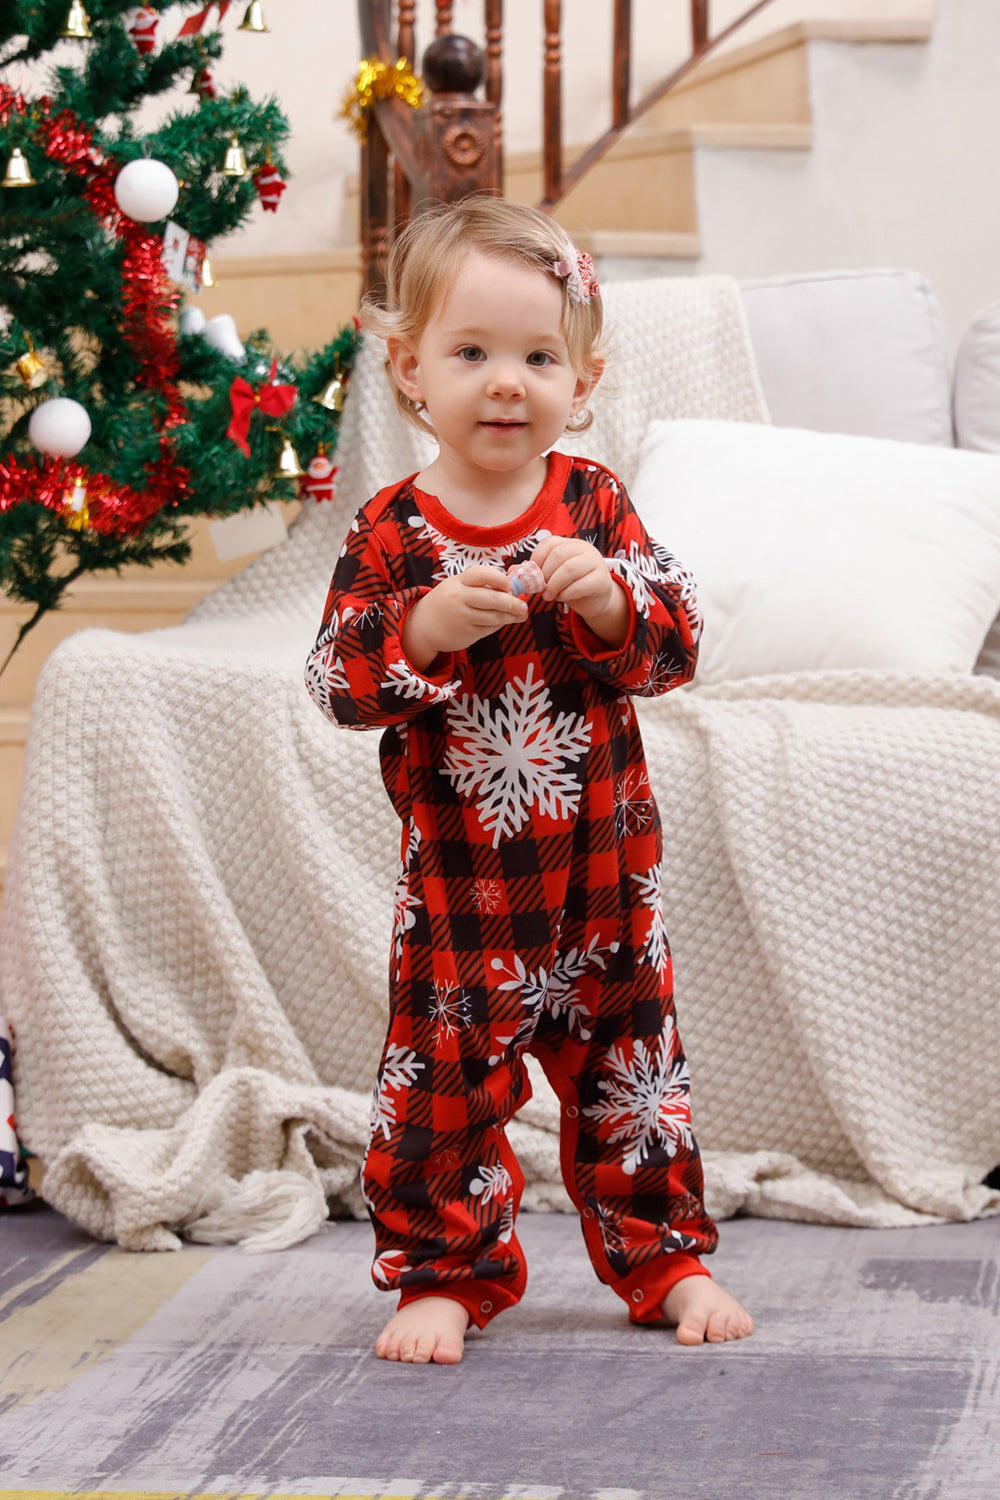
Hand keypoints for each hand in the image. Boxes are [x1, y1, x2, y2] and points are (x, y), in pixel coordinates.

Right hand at [402, 564, 527, 669]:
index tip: (509, 584)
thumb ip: (481, 584)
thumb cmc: (448, 602)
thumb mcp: (458, 586)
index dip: (499, 578)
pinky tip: (504, 621)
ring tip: (521, 614)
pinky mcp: (467, 633)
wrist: (424, 626)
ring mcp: (462, 617)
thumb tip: (514, 582)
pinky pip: (490, 628)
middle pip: (492, 598)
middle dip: (512, 602)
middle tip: (524, 605)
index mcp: (458, 582)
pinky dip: (499, 625)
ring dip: (511, 616)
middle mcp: (459, 598)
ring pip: (494, 616)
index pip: (481, 574)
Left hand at [531, 535, 628, 647]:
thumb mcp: (552, 576)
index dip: (537, 560)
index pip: (549, 544)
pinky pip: (581, 585)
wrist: (595, 600)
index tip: (532, 576)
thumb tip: (511, 573)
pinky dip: (566, 594)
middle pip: (559, 555)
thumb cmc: (570, 585)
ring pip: (569, 569)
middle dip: (545, 574)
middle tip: (541, 589)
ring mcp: (595, 563)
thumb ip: (533, 573)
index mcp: (570, 544)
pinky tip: (562, 598)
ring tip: (548, 596)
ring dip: (554, 585)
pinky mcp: (601, 580)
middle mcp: (584, 549)